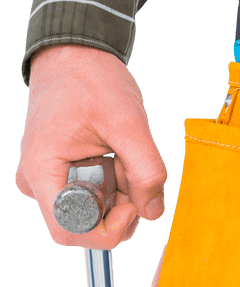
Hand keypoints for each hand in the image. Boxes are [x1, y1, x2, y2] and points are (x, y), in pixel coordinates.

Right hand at [16, 44, 167, 249]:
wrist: (75, 57)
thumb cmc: (92, 81)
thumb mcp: (130, 123)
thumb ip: (147, 169)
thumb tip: (154, 211)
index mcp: (43, 170)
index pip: (70, 230)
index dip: (108, 229)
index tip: (131, 203)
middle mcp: (39, 182)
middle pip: (86, 225)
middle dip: (121, 208)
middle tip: (131, 169)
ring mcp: (50, 180)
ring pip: (94, 213)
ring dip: (121, 195)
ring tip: (122, 157)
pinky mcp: (62, 176)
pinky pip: (94, 198)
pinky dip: (116, 186)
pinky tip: (116, 158)